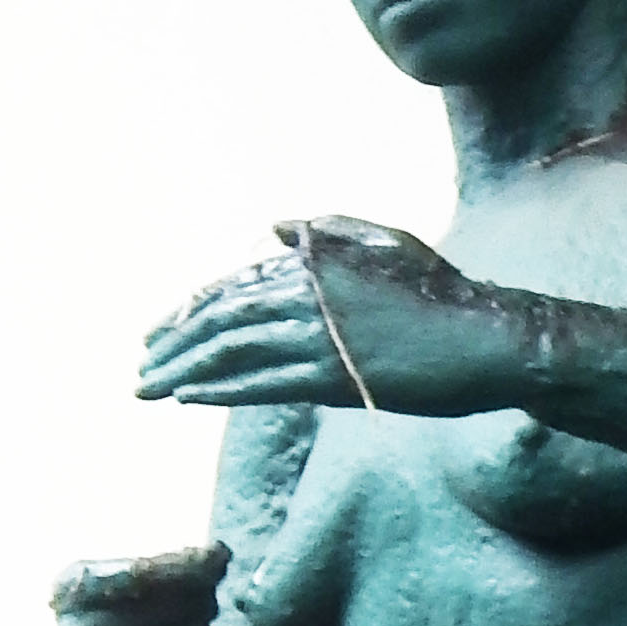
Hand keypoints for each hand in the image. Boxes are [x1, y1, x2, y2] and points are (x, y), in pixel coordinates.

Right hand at [53, 544, 225, 625]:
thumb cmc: (119, 616)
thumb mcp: (126, 579)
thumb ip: (169, 562)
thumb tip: (219, 555)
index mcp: (71, 591)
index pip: (138, 573)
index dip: (184, 566)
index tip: (215, 558)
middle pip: (167, 607)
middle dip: (198, 598)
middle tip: (204, 599)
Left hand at [135, 219, 510, 418]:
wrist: (486, 340)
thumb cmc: (444, 294)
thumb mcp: (387, 242)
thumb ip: (330, 229)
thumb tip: (274, 226)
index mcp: (317, 260)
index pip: (236, 284)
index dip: (192, 310)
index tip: (161, 333)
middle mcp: (310, 293)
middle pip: (223, 317)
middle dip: (174, 343)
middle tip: (141, 368)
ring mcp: (321, 336)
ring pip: (233, 352)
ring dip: (184, 371)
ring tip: (149, 387)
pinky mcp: (335, 377)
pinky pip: (262, 384)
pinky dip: (220, 390)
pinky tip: (188, 399)